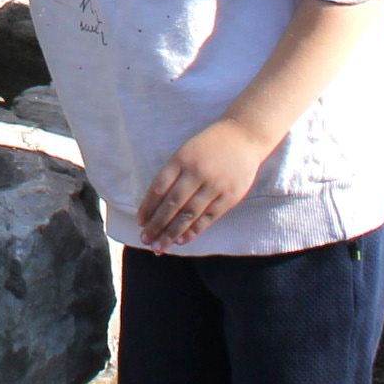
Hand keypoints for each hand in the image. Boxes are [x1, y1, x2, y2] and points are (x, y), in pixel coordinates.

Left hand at [135, 118, 271, 248]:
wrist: (244, 136)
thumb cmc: (209, 145)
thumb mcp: (186, 151)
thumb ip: (173, 174)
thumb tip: (156, 204)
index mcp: (181, 159)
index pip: (159, 187)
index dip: (148, 207)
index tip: (140, 222)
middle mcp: (196, 172)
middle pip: (172, 204)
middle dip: (157, 224)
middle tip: (145, 240)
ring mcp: (214, 185)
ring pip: (189, 214)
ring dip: (172, 233)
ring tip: (160, 247)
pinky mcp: (229, 196)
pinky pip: (208, 218)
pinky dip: (194, 231)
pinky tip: (181, 241)